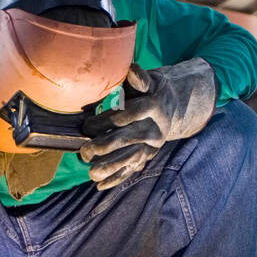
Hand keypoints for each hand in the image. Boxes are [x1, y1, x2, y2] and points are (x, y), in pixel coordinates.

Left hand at [80, 58, 217, 190]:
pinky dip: (116, 179)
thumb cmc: (151, 91)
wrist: (171, 108)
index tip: (88, 125)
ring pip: (130, 159)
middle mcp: (155, 128)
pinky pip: (132, 170)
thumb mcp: (148, 81)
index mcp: (154, 106)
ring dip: (109, 168)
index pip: (131, 113)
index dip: (109, 119)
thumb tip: (132, 70)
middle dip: (104, 146)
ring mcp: (151, 146)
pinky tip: (100, 186)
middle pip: (128, 139)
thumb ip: (139, 79)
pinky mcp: (147, 157)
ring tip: (91, 172)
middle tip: (85, 150)